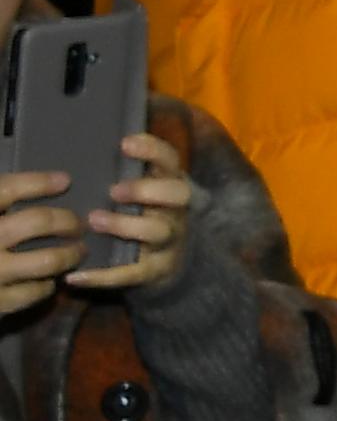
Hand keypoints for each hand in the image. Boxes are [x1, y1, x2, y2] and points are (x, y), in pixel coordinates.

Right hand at [0, 169, 85, 317]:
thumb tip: (35, 187)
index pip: (8, 188)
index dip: (39, 182)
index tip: (63, 181)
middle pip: (38, 221)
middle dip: (66, 221)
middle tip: (77, 224)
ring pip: (47, 260)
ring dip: (68, 254)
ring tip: (76, 251)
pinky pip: (33, 291)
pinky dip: (46, 285)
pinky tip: (48, 281)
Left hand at [71, 131, 190, 297]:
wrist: (168, 268)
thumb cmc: (144, 218)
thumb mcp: (145, 194)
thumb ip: (125, 175)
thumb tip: (82, 149)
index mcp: (170, 187)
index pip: (171, 162)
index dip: (153, 151)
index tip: (124, 143)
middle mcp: (175, 212)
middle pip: (178, 195)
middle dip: (146, 189)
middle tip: (113, 190)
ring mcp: (168, 243)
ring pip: (158, 232)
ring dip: (126, 225)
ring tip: (94, 220)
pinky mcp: (154, 271)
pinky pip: (131, 274)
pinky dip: (102, 276)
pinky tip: (74, 276)